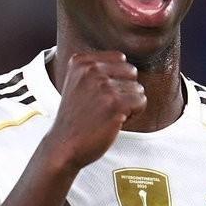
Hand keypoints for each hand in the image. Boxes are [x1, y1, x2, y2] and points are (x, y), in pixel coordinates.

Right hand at [42, 51, 146, 170]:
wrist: (63, 146)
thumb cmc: (76, 118)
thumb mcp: (78, 83)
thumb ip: (98, 69)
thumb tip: (130, 65)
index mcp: (81, 61)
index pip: (120, 59)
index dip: (116, 79)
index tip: (99, 95)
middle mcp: (91, 69)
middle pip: (131, 71)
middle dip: (125, 90)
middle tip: (104, 107)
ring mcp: (103, 86)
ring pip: (138, 89)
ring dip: (128, 105)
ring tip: (107, 115)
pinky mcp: (115, 104)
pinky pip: (141, 102)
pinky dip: (133, 115)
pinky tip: (114, 122)